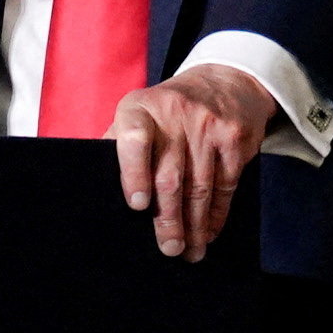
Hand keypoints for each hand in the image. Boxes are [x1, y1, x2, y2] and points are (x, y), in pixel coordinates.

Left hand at [107, 62, 274, 259]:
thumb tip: (98, 191)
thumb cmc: (167, 111)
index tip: (138, 205)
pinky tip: (210, 230)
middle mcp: (174, 113)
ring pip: (200, 186)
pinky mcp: (234, 137)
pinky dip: (217, 213)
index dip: (134, 173)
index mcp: (140, 108)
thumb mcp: (139, 112)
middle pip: (170, 175)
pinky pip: (225, 184)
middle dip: (168, 219)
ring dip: (195, 225)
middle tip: (168, 248)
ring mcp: (208, 124)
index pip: (134, 139)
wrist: (225, 81)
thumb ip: (118, 143)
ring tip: (190, 251)